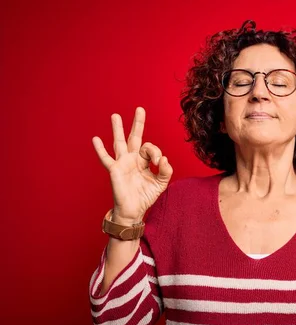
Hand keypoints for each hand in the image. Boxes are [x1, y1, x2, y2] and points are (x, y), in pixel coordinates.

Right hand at [92, 107, 172, 223]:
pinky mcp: (114, 171)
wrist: (133, 210)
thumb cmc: (145, 196)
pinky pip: (106, 159)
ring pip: (119, 143)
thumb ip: (166, 171)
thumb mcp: (161, 183)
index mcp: (143, 161)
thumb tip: (164, 159)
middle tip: (140, 109)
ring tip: (115, 116)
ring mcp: (122, 163)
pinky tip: (96, 139)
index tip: (159, 162)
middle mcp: (132, 159)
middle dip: (138, 124)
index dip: (156, 152)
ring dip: (117, 129)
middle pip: (135, 138)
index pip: (150, 148)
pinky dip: (100, 150)